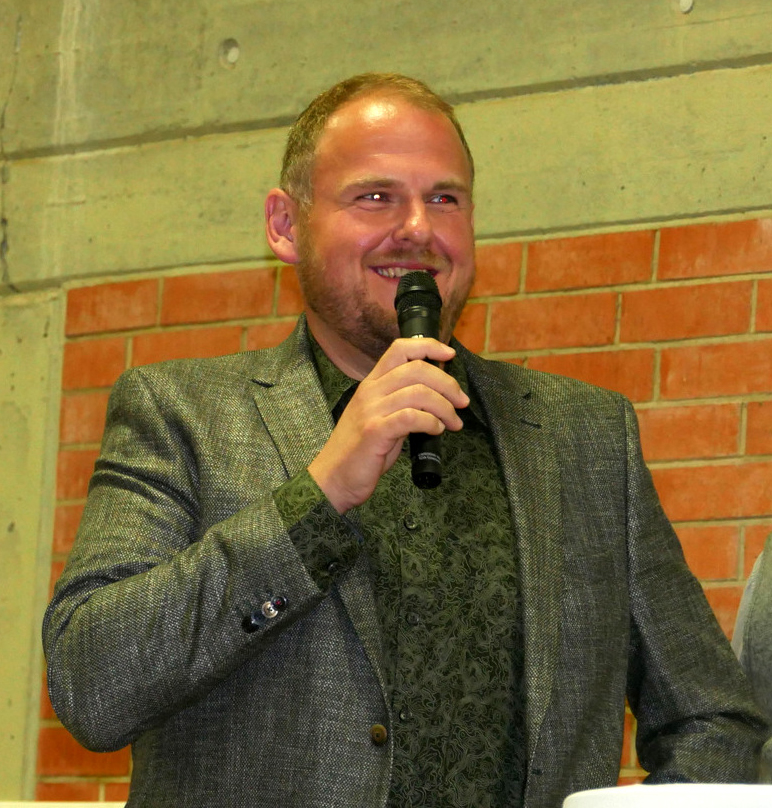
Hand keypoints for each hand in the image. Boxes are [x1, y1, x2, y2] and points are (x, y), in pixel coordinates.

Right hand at [308, 338, 469, 512]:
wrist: (334, 477)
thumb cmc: (362, 450)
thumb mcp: (380, 416)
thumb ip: (402, 402)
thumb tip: (437, 396)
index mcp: (372, 383)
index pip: (400, 349)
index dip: (428, 346)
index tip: (449, 355)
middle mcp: (370, 391)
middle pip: (417, 369)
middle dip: (448, 384)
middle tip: (462, 402)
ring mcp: (371, 410)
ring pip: (419, 393)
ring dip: (445, 407)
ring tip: (453, 423)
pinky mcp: (375, 431)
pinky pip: (412, 417)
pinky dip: (431, 422)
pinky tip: (436, 430)